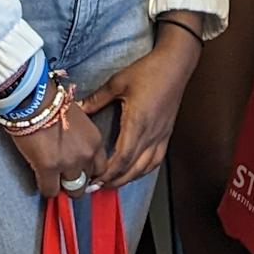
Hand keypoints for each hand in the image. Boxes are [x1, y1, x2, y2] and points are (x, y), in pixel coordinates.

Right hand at [7, 101, 108, 196]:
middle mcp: (86, 154)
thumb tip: (74, 152)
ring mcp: (69, 163)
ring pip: (72, 190)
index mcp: (95, 141)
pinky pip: (50, 191)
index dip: (87, 171)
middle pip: (87, 181)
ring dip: (61, 185)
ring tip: (51, 178)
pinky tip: (40, 179)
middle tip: (62, 175)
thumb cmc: (52, 104)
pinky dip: (45, 189)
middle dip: (75, 180)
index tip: (77, 170)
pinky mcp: (49, 168)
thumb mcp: (79, 121)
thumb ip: (82, 140)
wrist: (33, 99)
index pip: (101, 169)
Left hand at [78, 25, 201, 186]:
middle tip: (96, 187)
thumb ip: (96, 99)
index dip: (108, 173)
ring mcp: (161, 135)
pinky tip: (134, 171)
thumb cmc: (148, 71)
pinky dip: (144, 170)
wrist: (175, 65)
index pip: (122, 158)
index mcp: (137, 123)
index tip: (93, 179)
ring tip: (112, 183)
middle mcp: (151, 134)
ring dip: (128, 178)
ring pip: (146, 168)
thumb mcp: (117, 82)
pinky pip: (156, 159)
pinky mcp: (166, 133)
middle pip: (132, 169)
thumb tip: (78, 109)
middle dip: (114, 181)